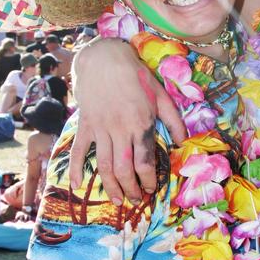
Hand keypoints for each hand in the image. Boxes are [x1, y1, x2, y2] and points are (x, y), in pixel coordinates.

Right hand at [70, 38, 185, 204]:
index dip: (149, 180)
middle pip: (125, 170)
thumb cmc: (136, 76)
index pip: (145, 163)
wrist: (104, 58)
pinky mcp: (85, 125)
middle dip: (131, 190)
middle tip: (136, 201)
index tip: (152, 189)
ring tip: (117, 201)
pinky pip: (79, 150)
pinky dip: (76, 169)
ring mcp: (101, 129)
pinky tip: (77, 186)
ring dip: (110, 187)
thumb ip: (174, 121)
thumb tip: (184, 143)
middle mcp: (120, 130)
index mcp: (141, 124)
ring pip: (104, 166)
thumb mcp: (162, 95)